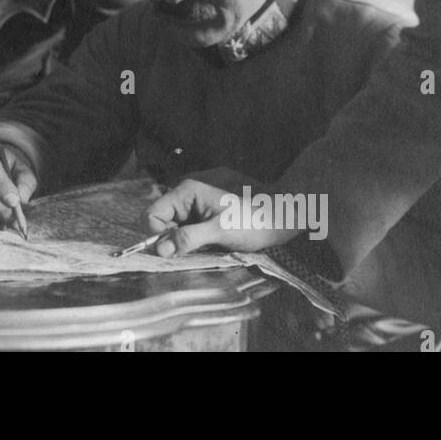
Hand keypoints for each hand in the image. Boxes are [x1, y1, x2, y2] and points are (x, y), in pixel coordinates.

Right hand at [140, 170, 292, 257]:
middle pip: (164, 218)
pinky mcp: (211, 200)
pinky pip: (193, 218)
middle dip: (174, 237)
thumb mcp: (220, 232)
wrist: (288, 209)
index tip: (171, 252)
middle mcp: (189, 187)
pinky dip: (199, 231)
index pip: (151, 214)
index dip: (156, 235)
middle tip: (197, 249)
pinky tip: (217, 236)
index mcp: (188, 190)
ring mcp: (200, 192)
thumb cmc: (256, 219)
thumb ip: (187, 239)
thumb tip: (159, 249)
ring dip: (188, 236)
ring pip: (179, 220)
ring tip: (211, 242)